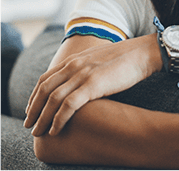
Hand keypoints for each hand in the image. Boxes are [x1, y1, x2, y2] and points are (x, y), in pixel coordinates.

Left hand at [24, 33, 160, 136]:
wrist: (141, 53)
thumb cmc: (123, 59)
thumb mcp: (97, 59)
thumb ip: (84, 67)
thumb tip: (78, 81)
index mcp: (74, 59)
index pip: (45, 78)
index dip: (34, 96)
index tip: (32, 110)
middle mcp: (74, 65)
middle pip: (44, 89)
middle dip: (33, 109)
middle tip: (30, 125)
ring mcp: (83, 74)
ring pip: (52, 99)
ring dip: (42, 118)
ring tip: (39, 132)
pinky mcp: (93, 85)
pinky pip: (68, 105)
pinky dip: (59, 119)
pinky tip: (56, 129)